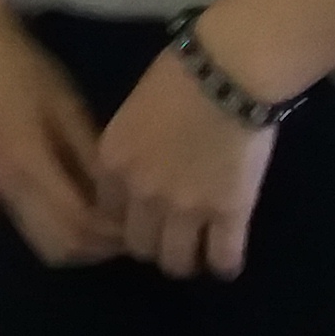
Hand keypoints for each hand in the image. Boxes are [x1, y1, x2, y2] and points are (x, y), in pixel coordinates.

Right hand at [0, 0, 115, 265]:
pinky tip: (87, 210)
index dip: (114, 233)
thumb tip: (123, 201)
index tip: (144, 221)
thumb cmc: (29, 74)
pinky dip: (67, 234)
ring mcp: (6, 195)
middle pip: (64, 249)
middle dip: (101, 247)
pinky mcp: (4, 190)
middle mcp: (15, 193)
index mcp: (32, 170)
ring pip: (49, 246)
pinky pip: (39, 232)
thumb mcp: (70, 110)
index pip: (80, 226)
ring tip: (111, 222)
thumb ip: (93, 159)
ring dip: (84, 245)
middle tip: (132, 227)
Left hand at [93, 50, 280, 277]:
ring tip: (198, 253)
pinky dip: (224, 265)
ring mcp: (185, 208)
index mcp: (113, 164)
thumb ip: (131, 150)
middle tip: (170, 237)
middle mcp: (142, 193)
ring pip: (176, 262)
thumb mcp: (134, 114)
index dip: (125, 221)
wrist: (226, 70)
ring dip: (186, 261)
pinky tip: (226, 261)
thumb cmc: (178, 75)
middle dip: (153, 245)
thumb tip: (142, 171)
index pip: (106, 215)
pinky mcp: (228, 213)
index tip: (140, 221)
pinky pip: (222, 259)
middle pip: (138, 246)